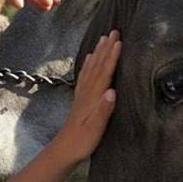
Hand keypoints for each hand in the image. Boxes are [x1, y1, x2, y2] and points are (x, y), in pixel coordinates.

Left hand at [48, 30, 118, 164]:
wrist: (64, 150)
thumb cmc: (83, 141)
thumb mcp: (96, 128)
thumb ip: (104, 110)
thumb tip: (112, 91)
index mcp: (93, 97)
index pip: (104, 72)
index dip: (112, 56)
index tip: (119, 40)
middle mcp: (87, 92)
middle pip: (97, 65)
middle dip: (106, 48)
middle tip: (114, 31)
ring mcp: (82, 94)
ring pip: (91, 68)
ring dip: (98, 52)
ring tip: (103, 38)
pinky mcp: (80, 99)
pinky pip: (85, 76)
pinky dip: (88, 64)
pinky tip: (89, 58)